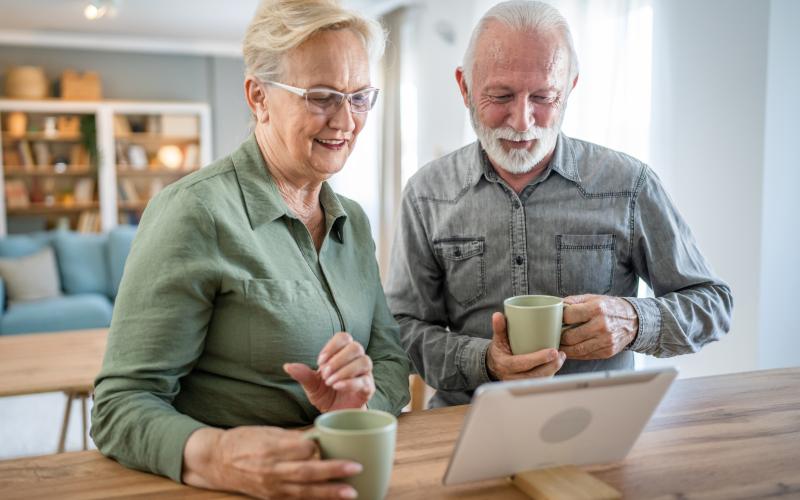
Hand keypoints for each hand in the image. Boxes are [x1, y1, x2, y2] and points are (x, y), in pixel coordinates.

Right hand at [182, 426, 360, 498]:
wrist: (216, 461)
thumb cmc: (244, 441)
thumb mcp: (266, 431)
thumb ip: (291, 438)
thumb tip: (317, 440)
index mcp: (271, 448)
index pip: (302, 448)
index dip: (320, 446)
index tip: (335, 441)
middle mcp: (271, 470)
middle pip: (306, 472)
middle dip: (333, 472)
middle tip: (356, 468)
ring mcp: (271, 487)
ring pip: (305, 492)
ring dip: (329, 493)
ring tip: (351, 493)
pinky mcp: (272, 497)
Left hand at [284, 331, 374, 412]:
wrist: (336, 416)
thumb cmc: (326, 395)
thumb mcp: (312, 385)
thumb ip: (303, 374)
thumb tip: (287, 366)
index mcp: (343, 354)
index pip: (344, 337)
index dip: (332, 346)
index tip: (319, 362)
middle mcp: (357, 360)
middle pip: (355, 347)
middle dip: (338, 359)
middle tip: (324, 374)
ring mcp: (365, 374)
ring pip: (363, 361)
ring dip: (344, 370)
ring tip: (330, 382)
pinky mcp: (368, 388)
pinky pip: (364, 380)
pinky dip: (350, 382)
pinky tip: (337, 386)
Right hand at [486, 312, 565, 380]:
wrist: (494, 366)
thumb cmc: (499, 350)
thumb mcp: (498, 339)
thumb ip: (499, 327)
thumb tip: (497, 315)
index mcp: (505, 364)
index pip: (522, 363)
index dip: (538, 358)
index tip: (553, 351)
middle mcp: (512, 377)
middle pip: (535, 375)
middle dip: (550, 366)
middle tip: (560, 354)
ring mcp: (520, 383)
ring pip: (539, 381)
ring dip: (553, 370)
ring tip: (561, 358)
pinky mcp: (527, 386)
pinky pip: (541, 384)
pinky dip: (550, 375)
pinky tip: (556, 365)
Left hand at [560, 294, 638, 359]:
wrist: (634, 321)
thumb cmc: (610, 308)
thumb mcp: (593, 298)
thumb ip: (573, 301)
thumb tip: (555, 306)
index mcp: (597, 309)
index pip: (568, 316)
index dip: (559, 318)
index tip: (556, 319)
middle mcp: (602, 326)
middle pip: (569, 336)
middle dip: (559, 336)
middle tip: (553, 334)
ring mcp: (605, 341)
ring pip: (575, 350)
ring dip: (563, 348)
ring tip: (558, 344)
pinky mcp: (607, 352)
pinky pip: (585, 356)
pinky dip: (574, 354)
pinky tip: (569, 349)